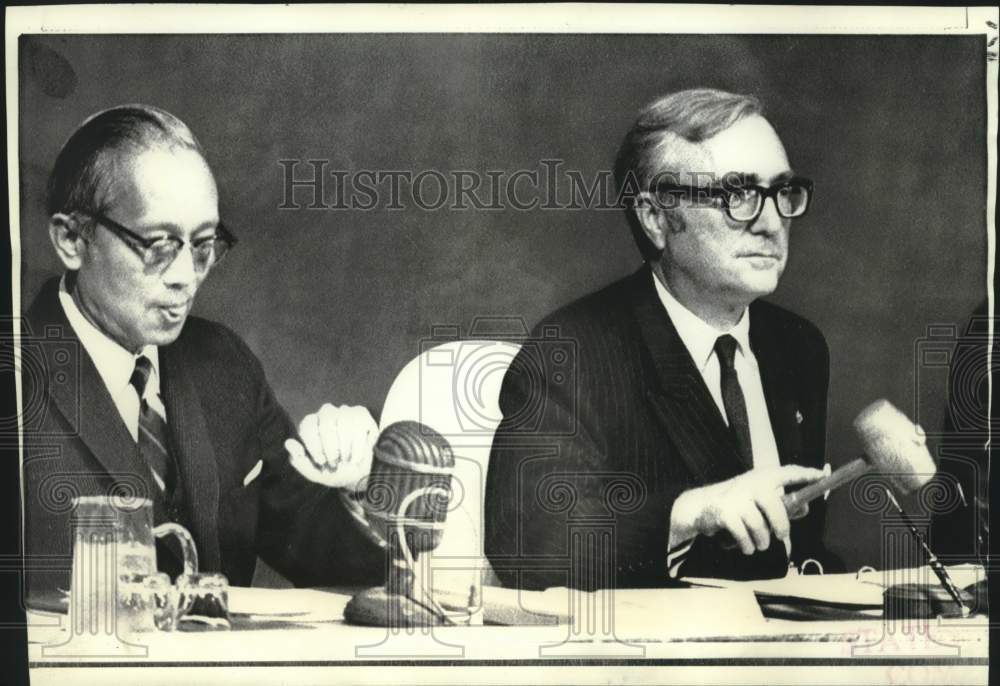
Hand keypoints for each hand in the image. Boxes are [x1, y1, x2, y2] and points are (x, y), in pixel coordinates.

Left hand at [285, 403, 377, 492]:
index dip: (314, 445)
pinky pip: (359, 425)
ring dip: (345, 447)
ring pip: (344, 421)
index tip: (321, 461)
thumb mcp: (313, 472)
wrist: (358, 476)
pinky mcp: (361, 415)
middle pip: (326, 422)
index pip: (308, 424)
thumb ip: (298, 459)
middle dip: (331, 447)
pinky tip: (356, 458)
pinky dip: (357, 446)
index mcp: (311, 424)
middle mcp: (327, 414)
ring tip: (346, 460)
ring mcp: (345, 412)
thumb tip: (288, 443)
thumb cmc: (332, 471)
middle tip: (333, 463)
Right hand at [671, 465, 825, 556]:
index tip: (822, 476)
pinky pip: (744, 537)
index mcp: (763, 477)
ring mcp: (737, 497)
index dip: (806, 474)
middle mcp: (751, 484)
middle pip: (776, 506)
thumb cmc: (737, 504)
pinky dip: (747, 546)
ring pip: (760, 527)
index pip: (789, 472)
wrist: (699, 507)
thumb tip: (805, 507)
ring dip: (761, 542)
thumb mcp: (759, 499)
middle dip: (781, 526)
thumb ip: (782, 504)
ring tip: (758, 544)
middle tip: (781, 535)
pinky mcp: (725, 513)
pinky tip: (745, 546)